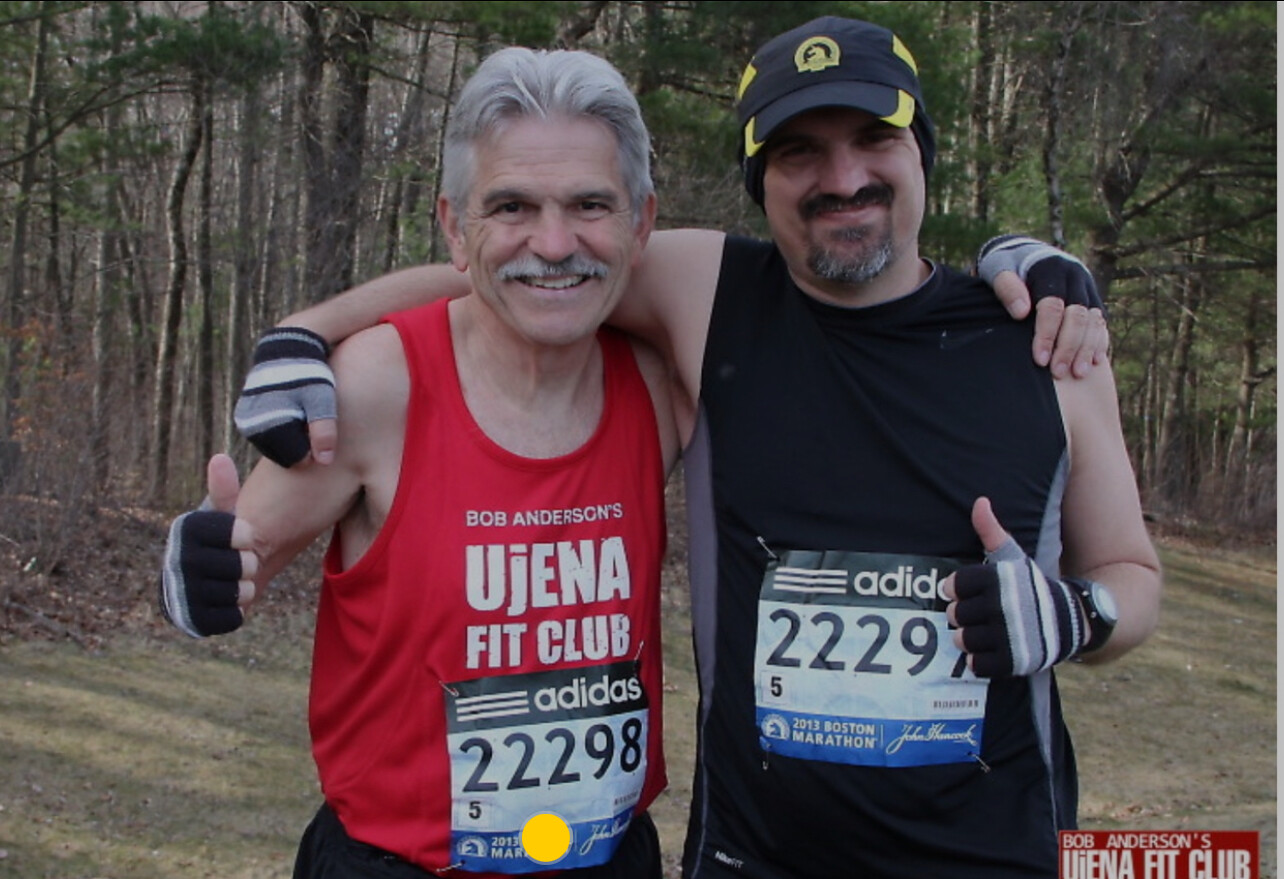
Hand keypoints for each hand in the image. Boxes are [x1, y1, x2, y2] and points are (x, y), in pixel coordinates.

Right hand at [159, 454, 257, 637]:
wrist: (194, 582)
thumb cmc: (215, 543)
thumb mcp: (221, 517)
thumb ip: (225, 491)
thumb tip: (220, 458)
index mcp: (187, 529)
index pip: (243, 534)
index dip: (248, 538)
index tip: (241, 537)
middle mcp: (178, 560)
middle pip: (246, 565)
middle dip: (249, 564)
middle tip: (238, 562)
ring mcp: (182, 593)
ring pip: (243, 592)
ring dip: (245, 587)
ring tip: (232, 580)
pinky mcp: (191, 621)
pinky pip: (234, 618)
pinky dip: (237, 610)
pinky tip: (224, 600)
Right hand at [233, 327, 337, 466]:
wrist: (287, 347)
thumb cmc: (309, 374)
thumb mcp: (321, 400)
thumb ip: (324, 431)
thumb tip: (324, 461)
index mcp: (269, 424)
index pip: (296, 459)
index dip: (314, 450)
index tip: (323, 431)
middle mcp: (251, 425)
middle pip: (283, 455)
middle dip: (301, 445)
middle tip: (314, 422)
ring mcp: (245, 420)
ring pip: (274, 447)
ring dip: (290, 439)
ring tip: (303, 416)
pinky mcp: (245, 415)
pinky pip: (266, 436)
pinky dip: (281, 431)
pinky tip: (294, 414)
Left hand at [942, 498, 1087, 677]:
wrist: (1073, 618)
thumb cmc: (1033, 586)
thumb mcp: (1015, 556)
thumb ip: (992, 531)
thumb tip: (979, 502)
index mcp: (999, 580)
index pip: (955, 584)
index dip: (956, 588)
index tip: (964, 591)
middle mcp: (1002, 607)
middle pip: (955, 614)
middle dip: (961, 614)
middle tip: (974, 613)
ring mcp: (1008, 636)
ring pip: (963, 640)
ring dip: (967, 638)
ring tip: (979, 632)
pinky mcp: (1013, 662)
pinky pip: (978, 665)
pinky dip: (979, 661)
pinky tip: (989, 651)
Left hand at [978, 235, 1108, 378]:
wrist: (1026, 254)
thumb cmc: (1006, 266)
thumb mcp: (998, 270)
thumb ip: (1007, 288)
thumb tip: (1021, 312)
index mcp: (1052, 269)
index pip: (1052, 305)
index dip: (1047, 334)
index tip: (1039, 360)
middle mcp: (1075, 277)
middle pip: (1078, 316)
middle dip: (1069, 346)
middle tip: (1058, 372)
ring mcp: (1087, 288)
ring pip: (1094, 320)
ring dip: (1087, 348)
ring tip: (1078, 373)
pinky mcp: (1092, 299)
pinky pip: (1101, 322)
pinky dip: (1098, 342)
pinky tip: (1092, 362)